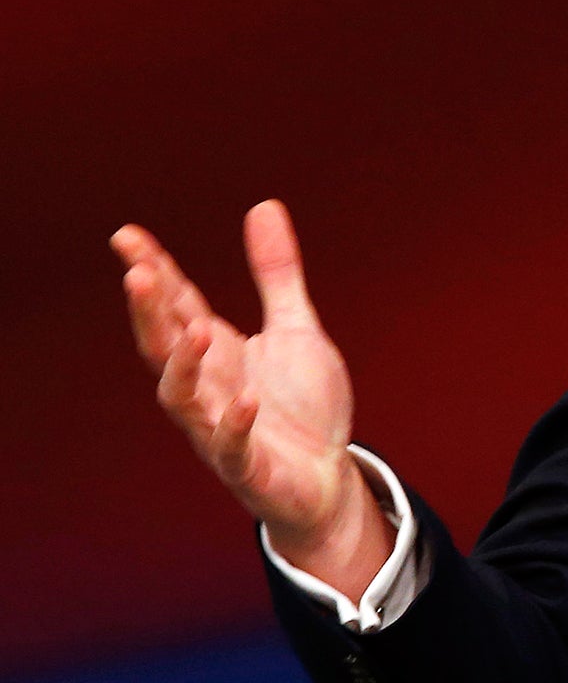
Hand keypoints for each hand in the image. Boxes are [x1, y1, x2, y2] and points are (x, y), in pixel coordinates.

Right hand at [111, 200, 393, 596]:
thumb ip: (276, 272)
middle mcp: (207, 385)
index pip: (175, 304)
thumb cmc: (302, 405)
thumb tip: (263, 205)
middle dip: (149, 312)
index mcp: (215, 350)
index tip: (126, 235)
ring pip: (181, 397)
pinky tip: (247, 398)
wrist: (327, 477)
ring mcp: (221, 426)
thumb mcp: (296, 327)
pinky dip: (235, 422)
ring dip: (182, 365)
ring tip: (194, 329)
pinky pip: (232, 445)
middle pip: (163, 344)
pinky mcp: (247, 464)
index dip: (152, 270)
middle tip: (138, 273)